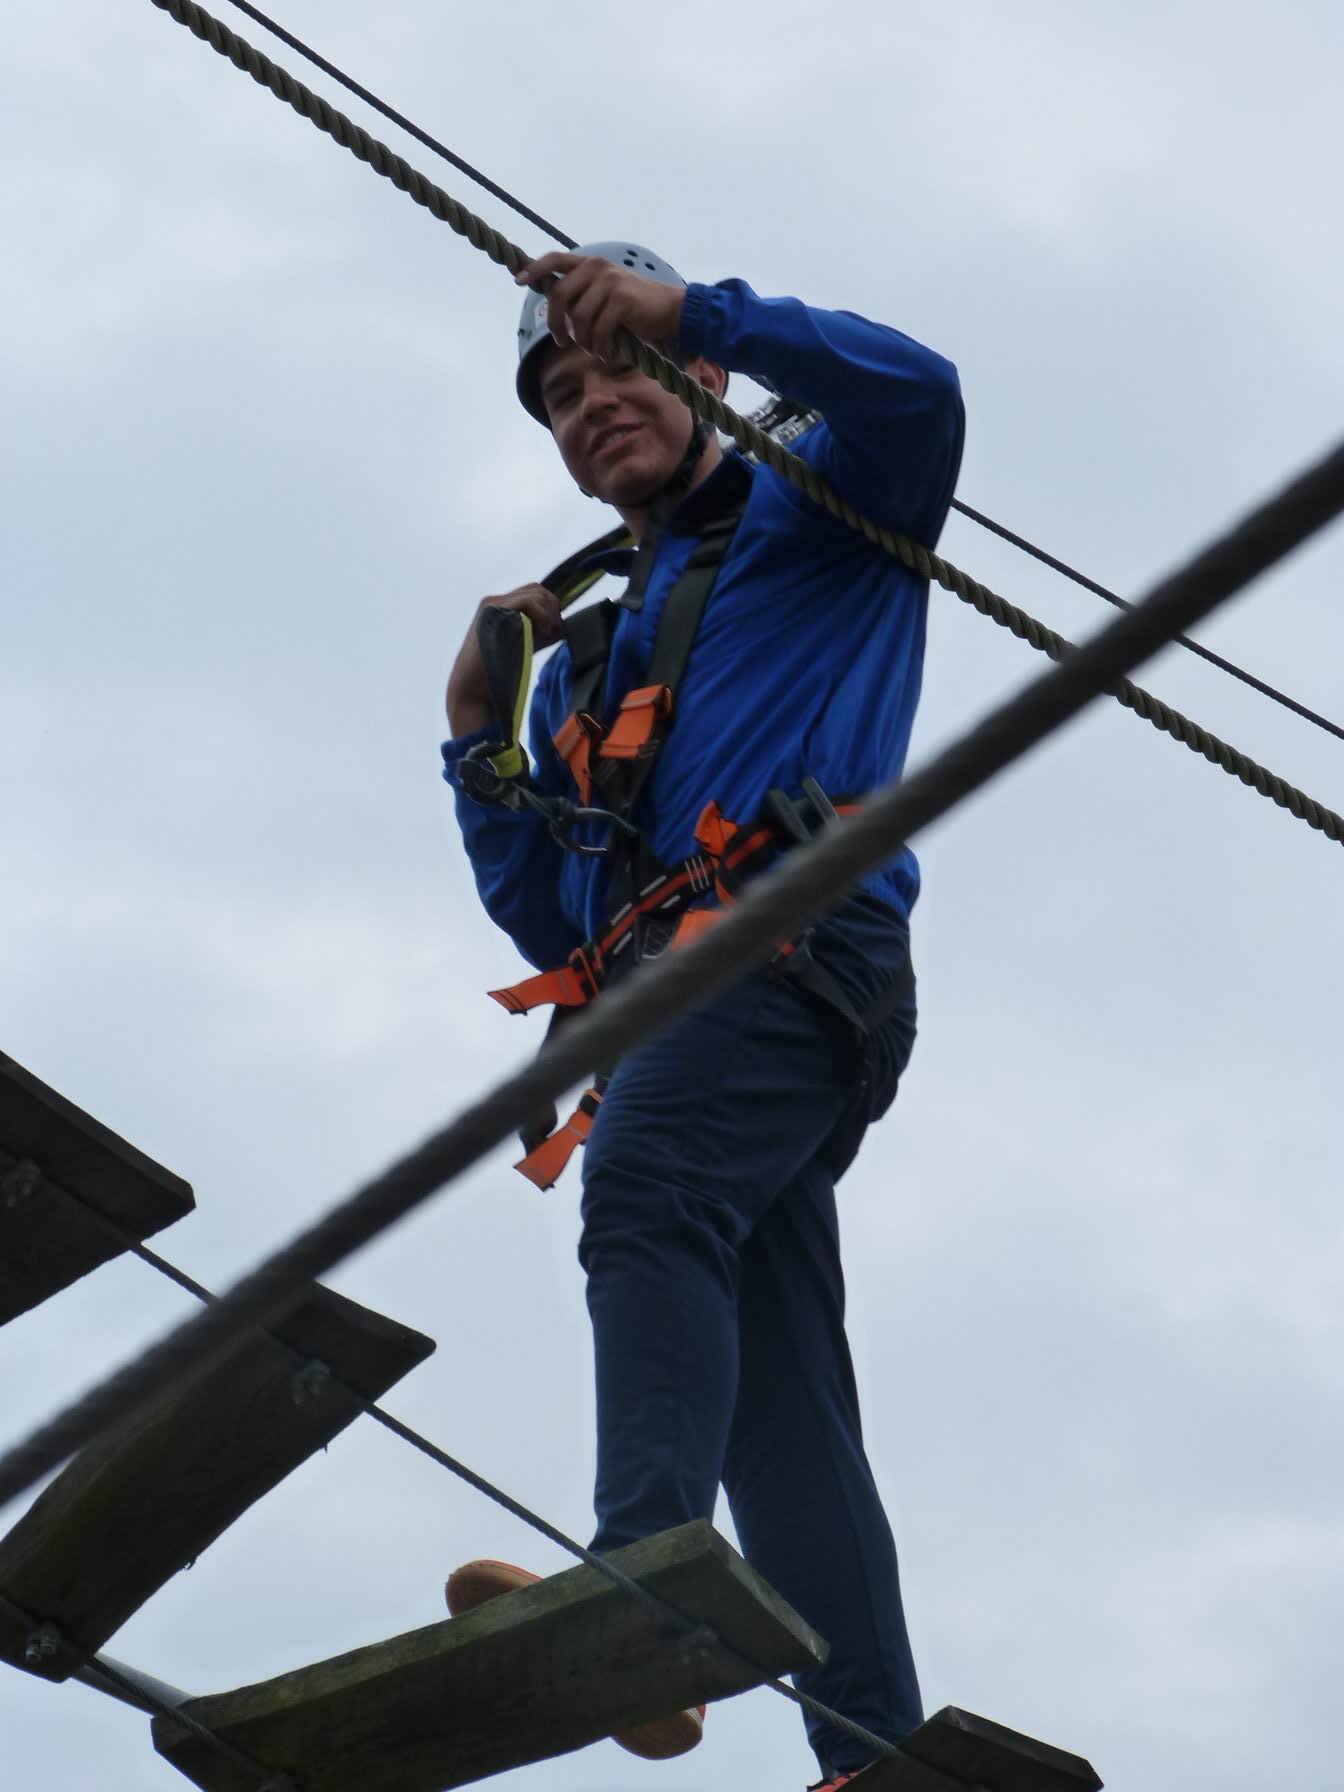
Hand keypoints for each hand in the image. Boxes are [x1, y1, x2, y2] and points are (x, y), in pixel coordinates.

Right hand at [446, 584, 562, 736]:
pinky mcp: (493, 612)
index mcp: (499, 607)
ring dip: (549, 613)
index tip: (553, 630)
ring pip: (535, 593)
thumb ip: (542, 633)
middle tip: (554, 631)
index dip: (550, 607)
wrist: (473, 686)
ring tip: (547, 634)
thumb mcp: (525, 645)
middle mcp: (495, 601)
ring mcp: (493, 605)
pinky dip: (542, 615)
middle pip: (537, 588)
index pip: (533, 592)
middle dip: (553, 607)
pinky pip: (527, 602)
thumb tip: (563, 626)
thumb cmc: (498, 671)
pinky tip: (542, 632)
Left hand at [516, 252, 684, 363]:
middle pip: (559, 295)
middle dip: (556, 324)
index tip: (519, 282)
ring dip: (583, 341)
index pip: (555, 259)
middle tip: (562, 342)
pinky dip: (600, 348)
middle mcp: (598, 268)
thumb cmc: (635, 308)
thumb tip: (556, 311)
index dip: (535, 269)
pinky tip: (606, 354)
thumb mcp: (606, 294)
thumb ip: (583, 294)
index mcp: (590, 264)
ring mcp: (610, 282)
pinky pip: (599, 330)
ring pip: (579, 317)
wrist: (671, 310)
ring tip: (593, 349)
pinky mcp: (622, 301)